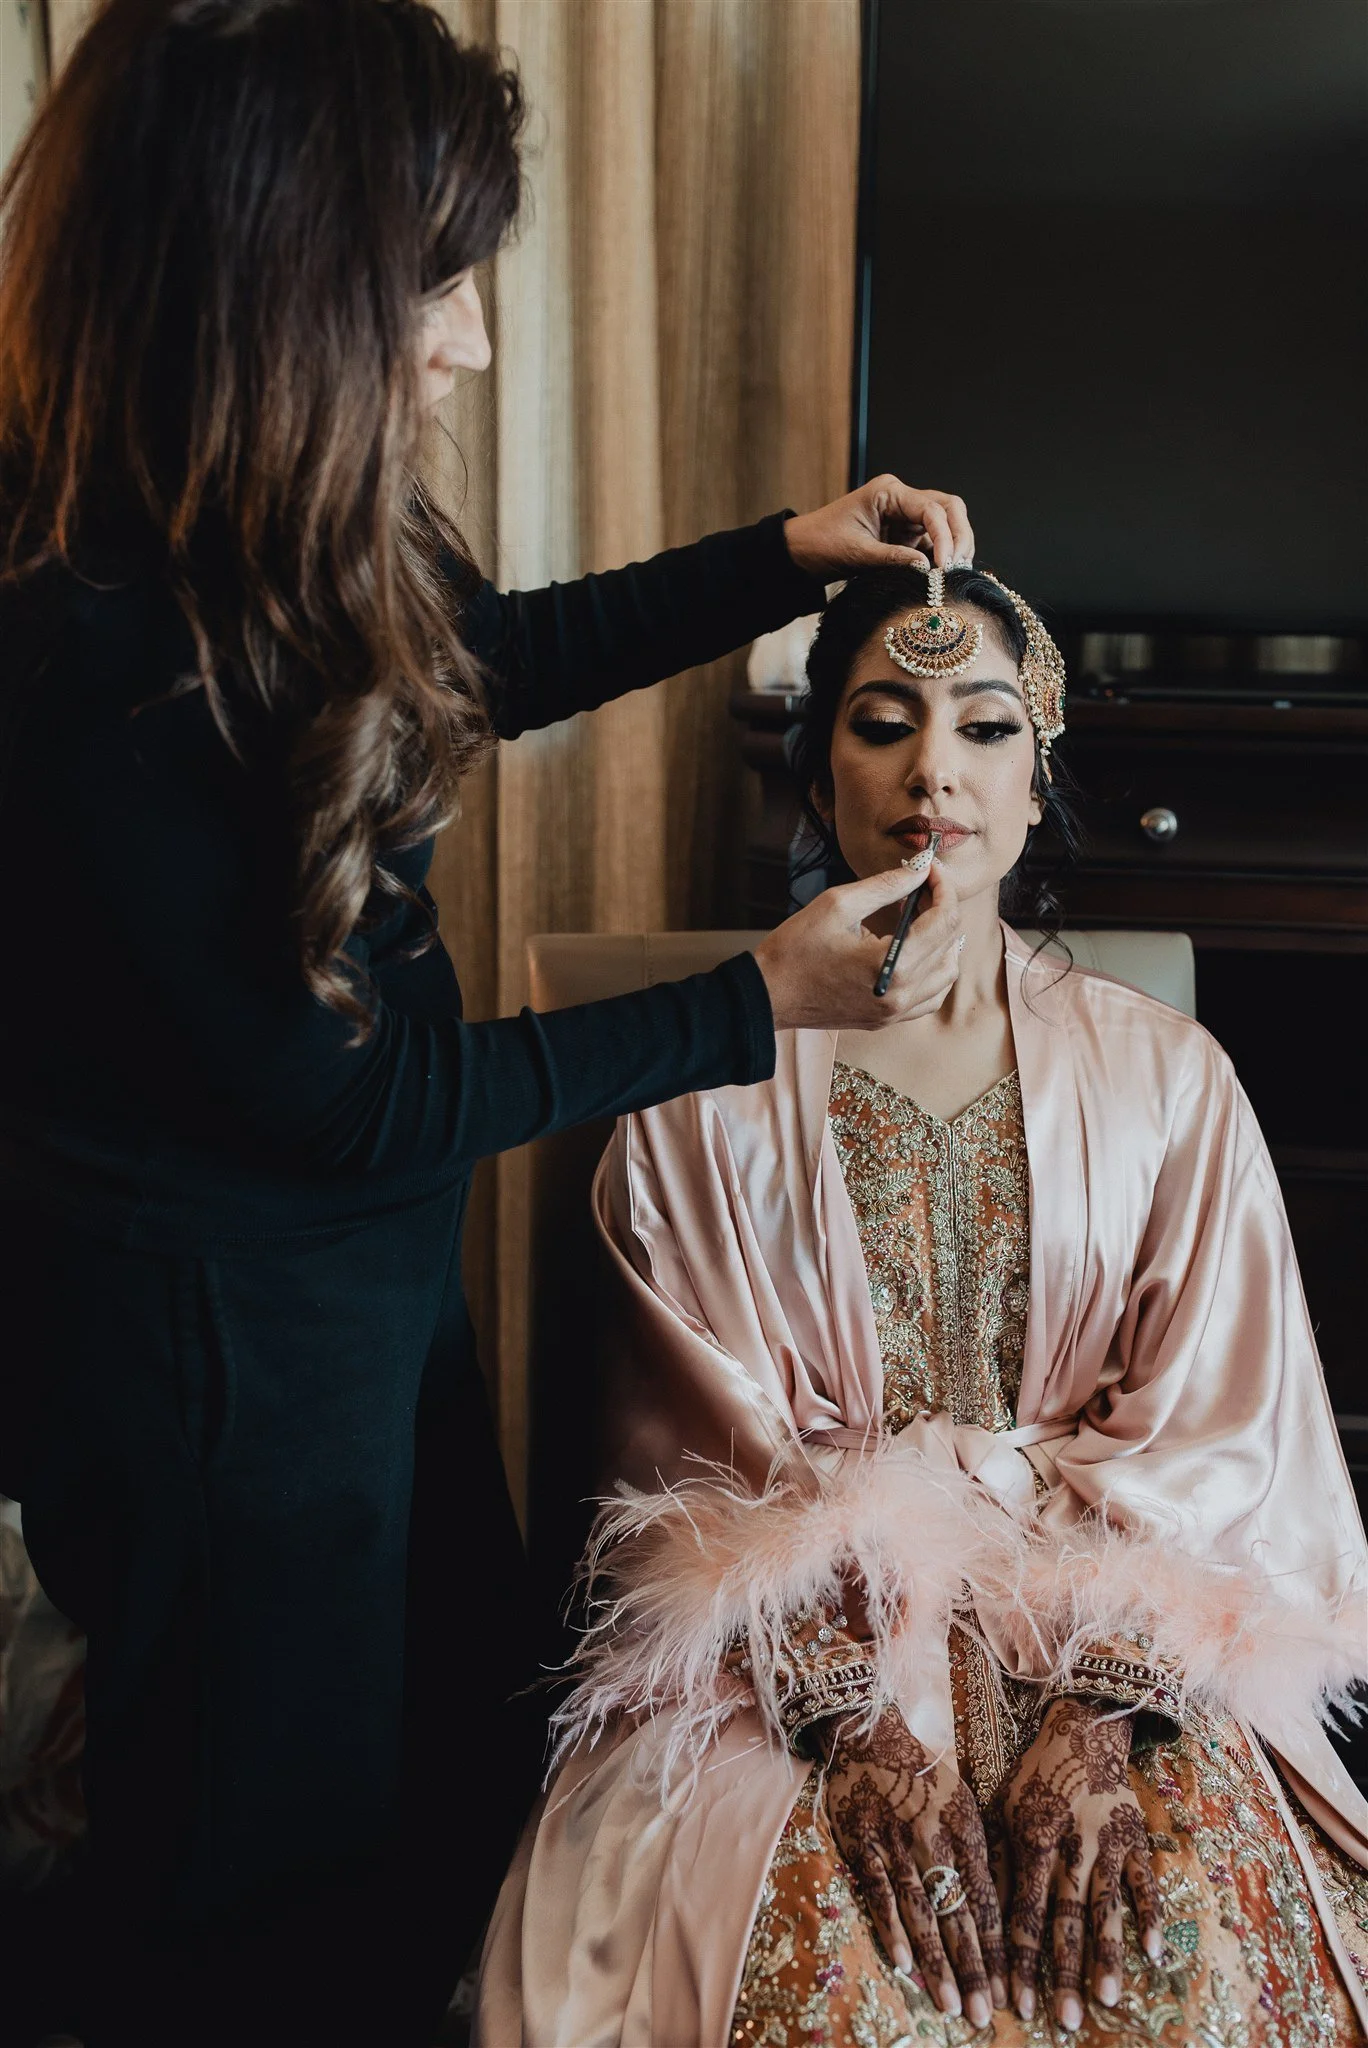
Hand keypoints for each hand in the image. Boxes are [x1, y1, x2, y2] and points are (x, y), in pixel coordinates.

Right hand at [753, 858, 960, 1032]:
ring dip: (944, 940)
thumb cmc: (795, 949)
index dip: (943, 886)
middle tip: (923, 884)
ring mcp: (896, 1012)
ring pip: (947, 973)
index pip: (943, 920)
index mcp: (893, 964)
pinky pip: (930, 997)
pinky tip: (917, 950)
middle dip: (943, 906)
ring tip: (921, 915)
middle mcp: (902, 994)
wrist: (768, 995)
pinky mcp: (887, 1020)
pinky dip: (934, 970)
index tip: (929, 867)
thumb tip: (920, 868)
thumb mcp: (838, 904)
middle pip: (950, 943)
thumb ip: (887, 885)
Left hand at [783, 477, 973, 578]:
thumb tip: (927, 569)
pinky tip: (942, 577)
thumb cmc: (822, 544)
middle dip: (959, 536)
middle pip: (949, 509)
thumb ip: (893, 560)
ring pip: (946, 525)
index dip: (945, 536)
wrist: (802, 552)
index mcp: (889, 492)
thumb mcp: (857, 554)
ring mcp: (906, 517)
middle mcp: (902, 500)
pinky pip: (933, 543)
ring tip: (952, 576)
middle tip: (958, 568)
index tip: (945, 566)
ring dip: (954, 547)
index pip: (932, 508)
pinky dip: (941, 558)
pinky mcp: (905, 536)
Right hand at [822, 1707, 1005, 2026]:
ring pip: (922, 1911)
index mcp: (967, 1830)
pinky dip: (893, 1928)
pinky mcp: (862, 1844)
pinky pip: (880, 1892)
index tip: (1011, 1991)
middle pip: (959, 1914)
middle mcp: (936, 1840)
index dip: (1000, 1949)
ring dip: (938, 1962)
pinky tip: (905, 1963)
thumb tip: (999, 1913)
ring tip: (952, 2004)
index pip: (988, 1901)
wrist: (869, 1737)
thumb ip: (980, 1855)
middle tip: (986, 2015)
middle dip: (975, 1969)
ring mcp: (897, 1844)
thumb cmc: (923, 1777)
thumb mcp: (963, 1805)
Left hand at [1000, 1698, 1162, 2029]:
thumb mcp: (1000, 1810)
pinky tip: (1151, 1953)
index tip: (1013, 2003)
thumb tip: (979, 1921)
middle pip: (1065, 1917)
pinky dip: (1149, 1916)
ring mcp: (1108, 1842)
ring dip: (1106, 1955)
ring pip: (1106, 1907)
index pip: (1022, 1909)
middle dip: (1063, 1971)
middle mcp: (1071, 1843)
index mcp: (1032, 1836)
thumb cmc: (1032, 1778)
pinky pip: (1146, 1883)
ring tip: (1104, 1998)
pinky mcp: (1138, 1839)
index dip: (1019, 1958)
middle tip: (1063, 2021)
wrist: (1083, 1730)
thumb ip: (993, 1863)